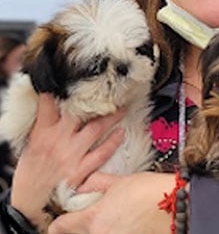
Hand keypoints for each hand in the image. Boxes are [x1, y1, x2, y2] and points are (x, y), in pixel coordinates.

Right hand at [11, 94, 125, 228]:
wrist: (30, 204)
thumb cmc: (31, 172)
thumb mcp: (31, 144)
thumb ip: (44, 124)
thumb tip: (55, 103)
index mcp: (42, 132)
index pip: (49, 104)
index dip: (58, 89)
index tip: (71, 77)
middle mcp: (58, 140)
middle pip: (80, 113)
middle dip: (95, 99)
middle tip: (111, 89)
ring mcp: (71, 155)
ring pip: (96, 128)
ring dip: (112, 117)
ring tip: (123, 107)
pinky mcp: (81, 171)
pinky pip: (101, 153)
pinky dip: (113, 142)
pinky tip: (121, 133)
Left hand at [48, 171, 173, 233]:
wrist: (178, 206)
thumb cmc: (152, 192)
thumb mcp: (121, 182)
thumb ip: (97, 184)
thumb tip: (82, 185)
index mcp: (93, 219)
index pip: (59, 227)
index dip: (61, 220)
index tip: (65, 217)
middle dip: (79, 226)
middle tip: (95, 214)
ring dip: (97, 230)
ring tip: (113, 218)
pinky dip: (112, 232)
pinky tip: (124, 225)